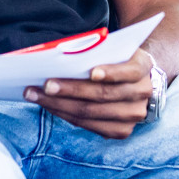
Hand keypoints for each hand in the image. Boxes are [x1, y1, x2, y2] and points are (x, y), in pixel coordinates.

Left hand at [24, 47, 154, 138]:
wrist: (137, 78)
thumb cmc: (115, 58)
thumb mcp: (114, 48)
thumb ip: (97, 51)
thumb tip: (61, 56)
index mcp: (143, 67)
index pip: (128, 71)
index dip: (110, 73)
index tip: (91, 72)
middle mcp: (142, 93)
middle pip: (103, 95)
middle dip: (70, 90)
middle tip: (44, 85)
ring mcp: (133, 115)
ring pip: (91, 113)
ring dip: (59, 105)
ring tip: (36, 96)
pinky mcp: (121, 131)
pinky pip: (89, 125)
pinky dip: (66, 115)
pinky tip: (49, 106)